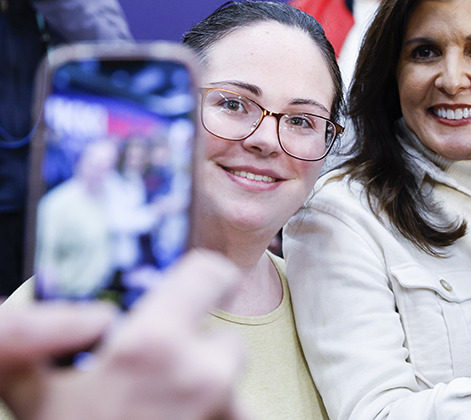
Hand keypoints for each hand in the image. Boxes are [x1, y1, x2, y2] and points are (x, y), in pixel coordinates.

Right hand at [0, 252, 249, 419]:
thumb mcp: (28, 391)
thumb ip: (25, 336)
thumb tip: (89, 313)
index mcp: (154, 345)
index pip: (212, 274)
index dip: (201, 278)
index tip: (192, 290)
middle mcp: (203, 375)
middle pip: (226, 337)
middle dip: (198, 349)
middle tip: (158, 375)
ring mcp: (226, 413)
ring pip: (233, 382)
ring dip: (208, 390)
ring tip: (162, 412)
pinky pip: (237, 416)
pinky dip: (217, 417)